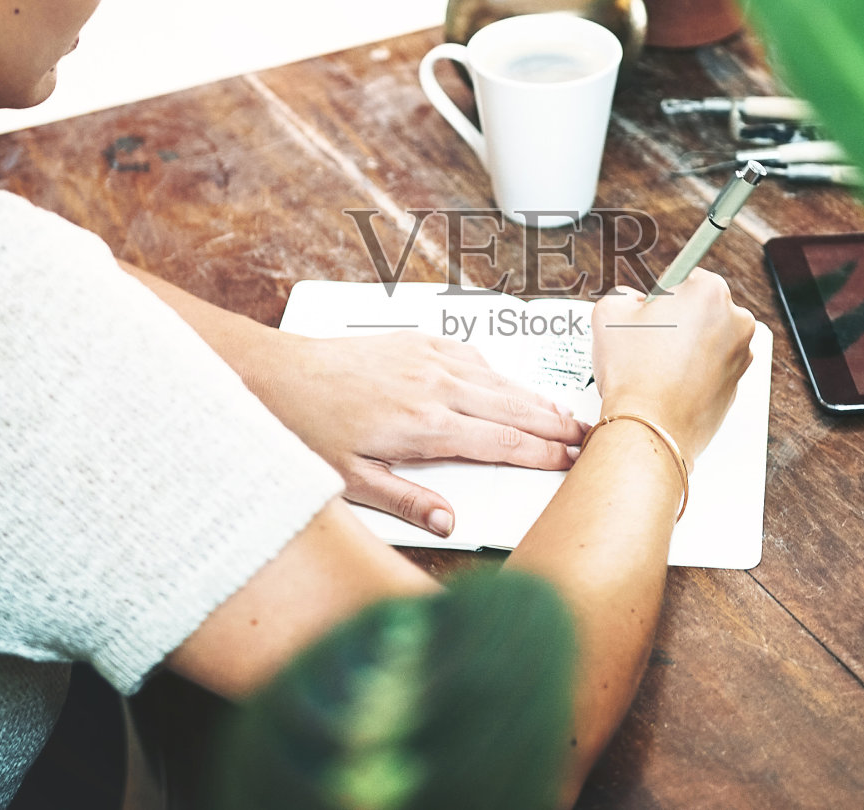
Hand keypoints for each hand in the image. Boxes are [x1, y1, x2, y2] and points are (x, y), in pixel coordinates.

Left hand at [246, 330, 586, 536]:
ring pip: (498, 380)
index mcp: (426, 426)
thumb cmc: (307, 426)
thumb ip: (407, 500)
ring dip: (533, 398)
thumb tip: (449, 521)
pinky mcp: (417, 342)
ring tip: (562, 413)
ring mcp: (429, 359)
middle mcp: (435, 387)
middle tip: (586, 436)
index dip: (542, 454)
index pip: (502, 443)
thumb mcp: (351, 481)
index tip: (568, 461)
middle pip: (513, 409)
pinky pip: (472, 356)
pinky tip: (506, 382)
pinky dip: (497, 372)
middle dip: (553, 424)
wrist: (277, 374)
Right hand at [590, 270, 755, 468]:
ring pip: (708, 340)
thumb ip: (623, 295)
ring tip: (656, 367)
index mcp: (710, 291)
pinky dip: (694, 373)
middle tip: (647, 342)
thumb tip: (633, 302)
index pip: (684, 278)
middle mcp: (736, 320)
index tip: (652, 310)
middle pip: (700, 309)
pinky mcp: (737, 385)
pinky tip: (669, 385)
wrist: (650, 429)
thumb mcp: (609, 313)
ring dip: (687, 347)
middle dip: (676, 321)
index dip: (660, 296)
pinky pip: (712, 369)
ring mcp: (741, 355)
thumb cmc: (634, 372)